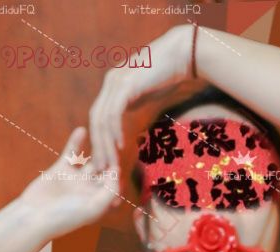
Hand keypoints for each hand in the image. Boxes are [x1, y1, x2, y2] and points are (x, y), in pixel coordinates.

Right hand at [19, 127, 120, 238]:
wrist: (34, 217)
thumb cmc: (64, 218)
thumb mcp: (92, 208)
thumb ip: (108, 192)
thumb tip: (117, 171)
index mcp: (99, 201)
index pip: (116, 185)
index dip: (119, 174)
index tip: (120, 162)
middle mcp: (90, 189)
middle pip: (106, 170)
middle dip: (111, 158)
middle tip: (116, 142)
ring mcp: (76, 178)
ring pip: (92, 159)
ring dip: (98, 148)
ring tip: (103, 135)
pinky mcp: (61, 169)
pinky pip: (72, 152)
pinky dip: (76, 141)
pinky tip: (81, 129)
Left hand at [89, 25, 191, 170]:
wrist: (182, 55)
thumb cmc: (171, 75)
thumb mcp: (149, 94)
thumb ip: (138, 105)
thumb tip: (135, 123)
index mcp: (115, 85)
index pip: (101, 117)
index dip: (101, 140)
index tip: (105, 160)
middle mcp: (111, 82)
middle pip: (97, 120)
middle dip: (99, 146)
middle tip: (102, 169)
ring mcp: (116, 82)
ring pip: (103, 119)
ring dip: (106, 144)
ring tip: (111, 163)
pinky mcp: (126, 85)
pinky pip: (114, 113)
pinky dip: (115, 131)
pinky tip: (121, 146)